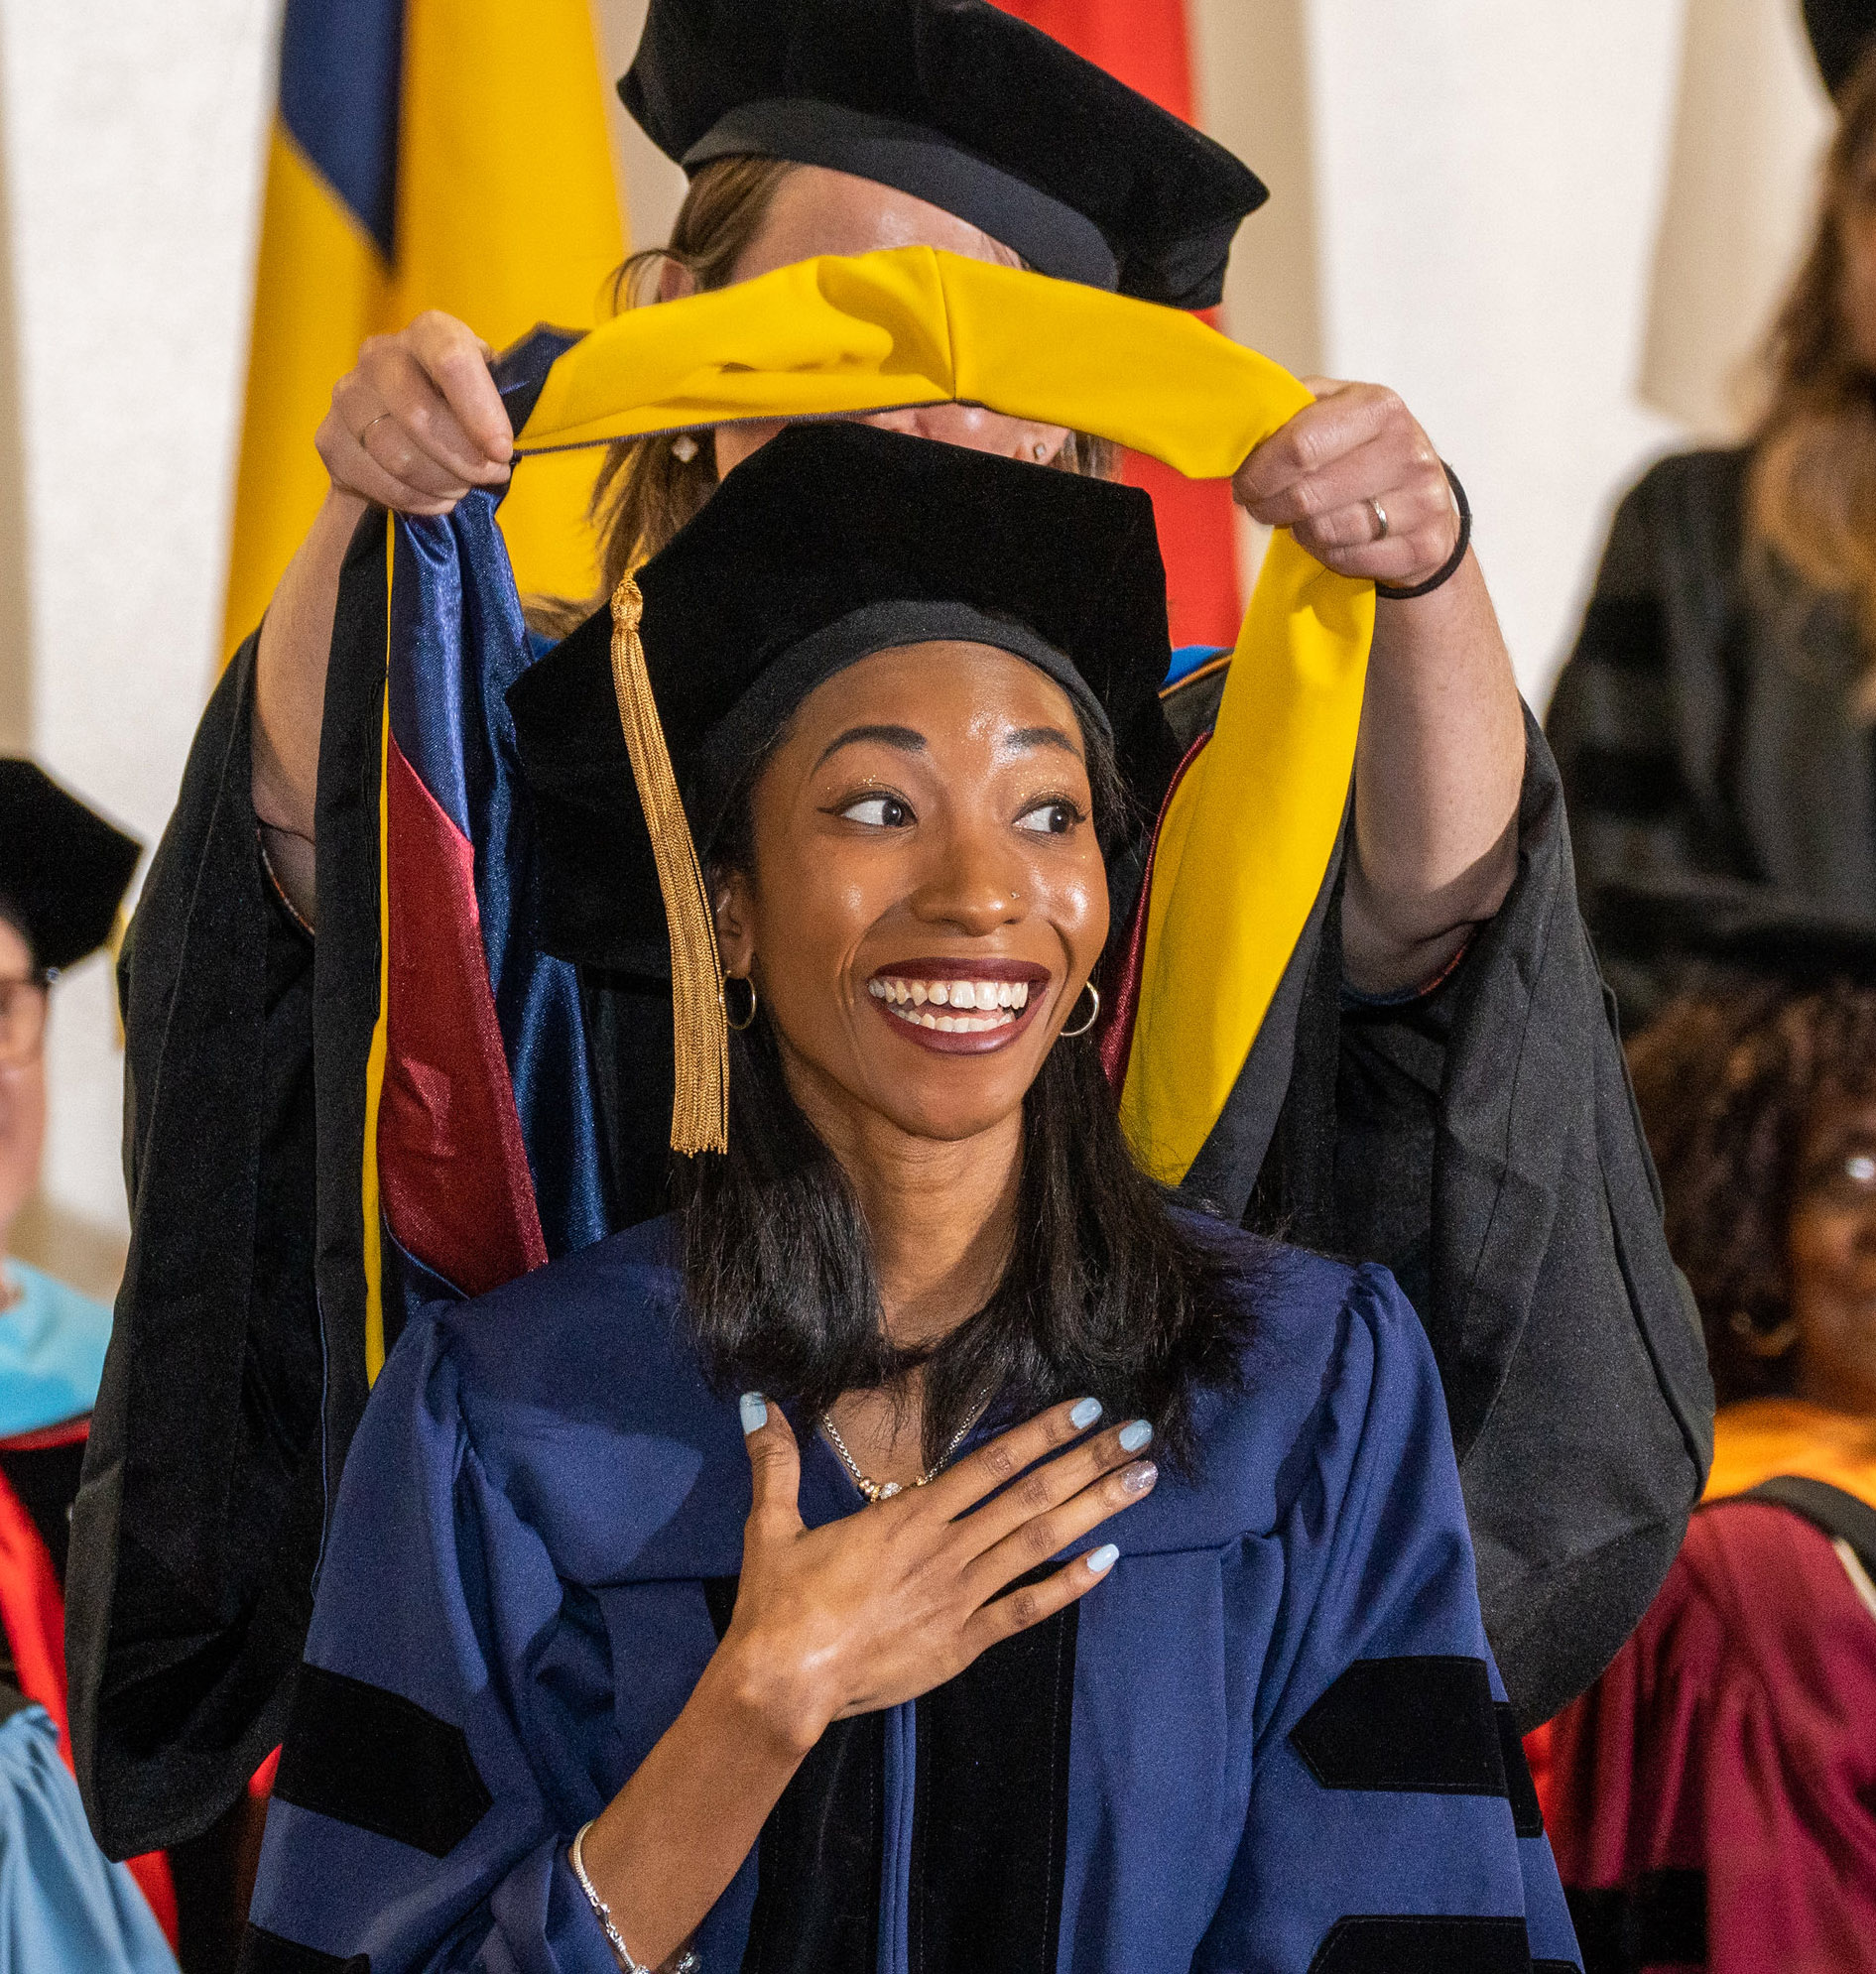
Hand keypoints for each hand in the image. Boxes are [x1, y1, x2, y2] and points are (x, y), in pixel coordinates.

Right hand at [317, 311, 513, 515]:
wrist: (403, 423)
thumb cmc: (462, 404)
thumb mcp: (490, 391)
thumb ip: (501, 405)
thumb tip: (503, 447)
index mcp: (429, 332)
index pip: (451, 360)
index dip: (480, 412)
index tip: (502, 452)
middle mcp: (380, 354)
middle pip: (419, 416)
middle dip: (465, 460)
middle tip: (489, 476)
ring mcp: (348, 395)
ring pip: (397, 456)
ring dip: (442, 483)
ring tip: (461, 487)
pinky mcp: (331, 439)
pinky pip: (378, 482)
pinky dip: (416, 500)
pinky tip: (435, 498)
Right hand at [719, 1396, 1155, 1753]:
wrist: (783, 1683)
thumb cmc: (779, 1604)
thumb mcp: (773, 1526)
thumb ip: (775, 1462)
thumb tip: (758, 1403)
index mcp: (909, 1516)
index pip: (991, 1463)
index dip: (1042, 1432)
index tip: (1086, 1406)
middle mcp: (947, 1549)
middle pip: (1033, 1496)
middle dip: (1089, 1461)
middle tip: (1141, 1433)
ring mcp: (962, 1597)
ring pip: (1041, 1543)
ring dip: (1095, 1509)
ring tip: (1141, 1481)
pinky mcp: (965, 1642)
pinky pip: (1028, 1608)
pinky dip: (1070, 1583)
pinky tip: (1109, 1559)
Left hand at [1232, 379, 1459, 589]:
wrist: (1429, 499)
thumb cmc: (1366, 449)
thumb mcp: (1337, 409)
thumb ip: (1293, 410)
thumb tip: (1241, 426)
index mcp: (1379, 408)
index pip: (1301, 445)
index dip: (1260, 471)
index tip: (1243, 482)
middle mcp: (1408, 452)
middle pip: (1308, 496)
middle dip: (1268, 506)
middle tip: (1258, 506)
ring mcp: (1423, 502)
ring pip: (1326, 532)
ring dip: (1299, 530)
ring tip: (1297, 519)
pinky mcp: (1425, 546)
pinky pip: (1349, 560)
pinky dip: (1327, 554)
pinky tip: (1327, 539)